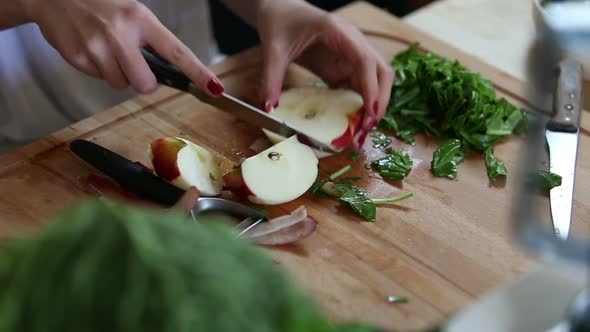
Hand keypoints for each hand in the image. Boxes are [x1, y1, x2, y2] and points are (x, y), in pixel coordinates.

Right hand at [23, 0, 223, 95]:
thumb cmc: (100, 6)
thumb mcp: (131, 15)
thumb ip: (149, 41)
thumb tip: (169, 74)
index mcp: (141, 19)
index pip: (177, 52)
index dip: (198, 72)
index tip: (215, 88)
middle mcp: (120, 32)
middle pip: (145, 84)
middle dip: (143, 83)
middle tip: (133, 67)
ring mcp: (97, 46)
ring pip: (121, 85)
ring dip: (117, 75)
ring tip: (106, 50)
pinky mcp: (78, 56)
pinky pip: (98, 79)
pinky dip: (97, 70)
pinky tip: (90, 49)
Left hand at [256, 1, 393, 147]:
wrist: (280, 9)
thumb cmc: (280, 21)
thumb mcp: (273, 49)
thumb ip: (271, 78)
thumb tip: (268, 108)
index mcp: (340, 32)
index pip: (365, 61)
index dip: (371, 88)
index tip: (370, 112)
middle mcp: (353, 43)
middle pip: (381, 73)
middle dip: (380, 101)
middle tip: (366, 129)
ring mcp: (351, 56)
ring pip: (375, 82)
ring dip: (372, 107)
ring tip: (360, 133)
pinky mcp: (344, 68)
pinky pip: (359, 88)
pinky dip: (359, 107)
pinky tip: (351, 125)